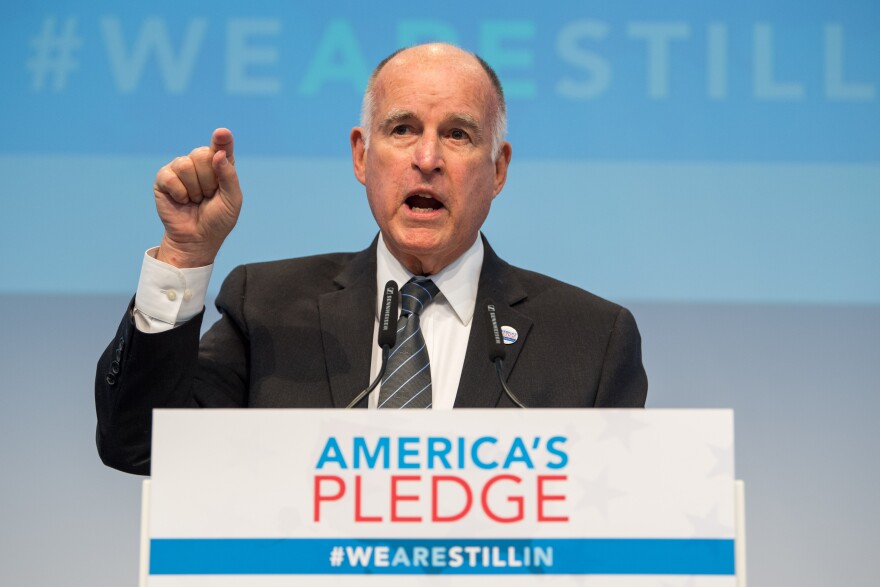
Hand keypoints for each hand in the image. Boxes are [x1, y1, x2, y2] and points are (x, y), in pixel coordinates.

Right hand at [153, 128, 241, 267]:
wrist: (197, 239)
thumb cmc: (217, 220)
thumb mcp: (232, 200)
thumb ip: (229, 176)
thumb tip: (217, 153)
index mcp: (220, 166)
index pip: (222, 147)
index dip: (222, 139)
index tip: (222, 133)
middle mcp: (200, 163)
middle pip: (202, 154)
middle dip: (208, 180)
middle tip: (208, 196)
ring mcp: (180, 169)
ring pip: (185, 164)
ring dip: (194, 188)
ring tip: (195, 200)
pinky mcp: (164, 178)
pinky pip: (170, 176)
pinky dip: (179, 192)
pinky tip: (182, 200)